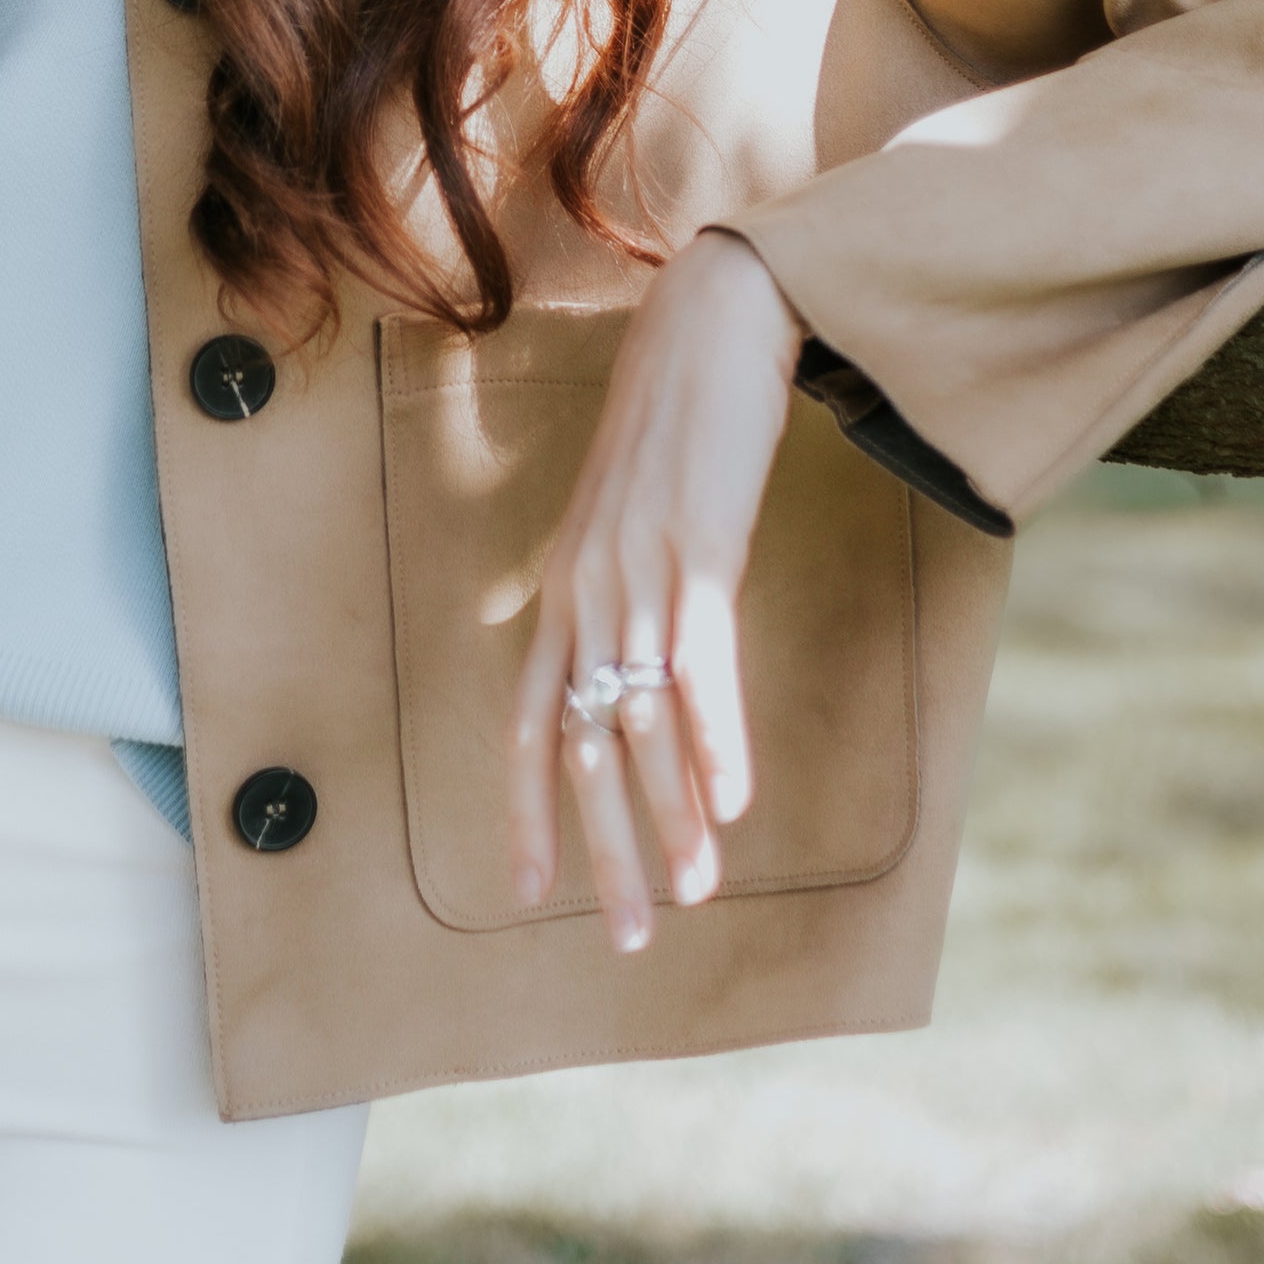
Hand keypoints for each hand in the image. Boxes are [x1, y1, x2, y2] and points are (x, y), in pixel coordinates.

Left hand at [507, 229, 800, 955]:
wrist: (711, 325)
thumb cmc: (679, 426)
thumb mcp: (637, 521)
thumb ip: (629, 593)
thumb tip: (643, 663)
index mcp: (567, 589)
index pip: (533, 725)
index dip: (529, 811)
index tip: (532, 893)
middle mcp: (589, 590)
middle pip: (587, 747)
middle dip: (608, 852)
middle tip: (634, 938)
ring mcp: (640, 570)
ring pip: (646, 720)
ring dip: (672, 818)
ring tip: (699, 890)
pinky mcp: (700, 547)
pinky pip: (701, 662)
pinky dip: (715, 737)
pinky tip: (734, 802)